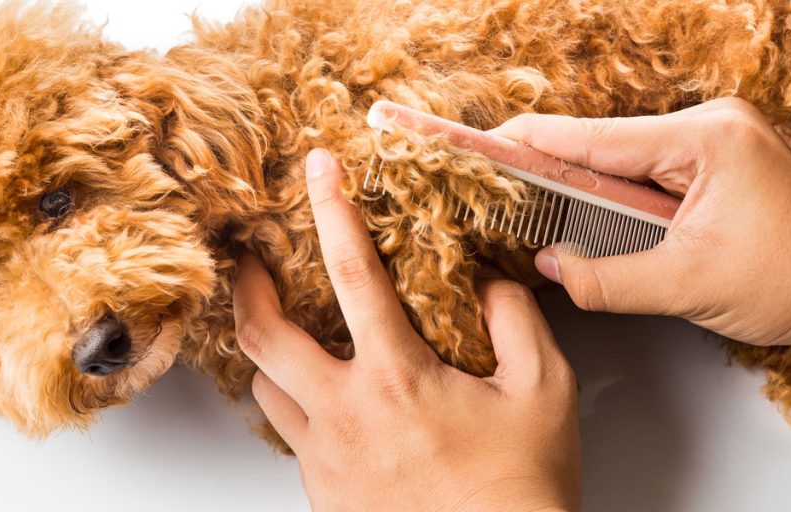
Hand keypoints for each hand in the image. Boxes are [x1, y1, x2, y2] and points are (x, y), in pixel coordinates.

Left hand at [233, 148, 579, 511]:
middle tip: (250, 262)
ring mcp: (326, 458)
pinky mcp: (324, 493)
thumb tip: (489, 285)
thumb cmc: (520, 489)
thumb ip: (516, 321)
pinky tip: (327, 400)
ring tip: (289, 334)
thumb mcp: (543, 390)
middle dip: (247, 287)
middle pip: (263, 336)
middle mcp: (345, 414)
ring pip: (267, 388)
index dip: (332, 210)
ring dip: (272, 353)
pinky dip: (297, 404)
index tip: (318, 170)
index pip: (351, 273)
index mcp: (396, 377)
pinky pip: (290, 434)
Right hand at [491, 97, 790, 388]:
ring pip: (617, 158)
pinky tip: (575, 212)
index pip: (594, 138)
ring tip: (521, 202)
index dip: (528, 144)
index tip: (478, 146)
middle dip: (545, 166)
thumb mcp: (689, 287)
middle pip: (600, 142)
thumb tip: (548, 266)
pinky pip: (640, 171)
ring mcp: (711, 140)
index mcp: (706, 139)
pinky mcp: (709, 162)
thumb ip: (608, 279)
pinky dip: (606, 194)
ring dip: (575, 183)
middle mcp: (708, 125)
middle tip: (491, 186)